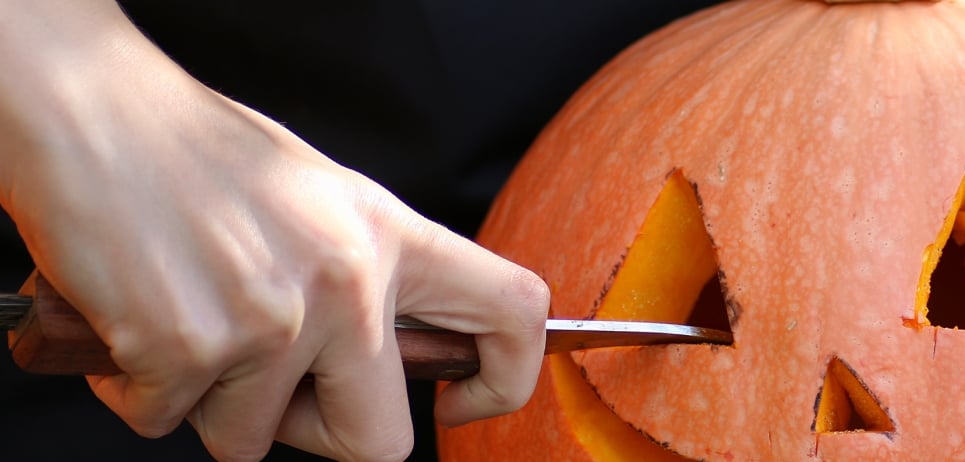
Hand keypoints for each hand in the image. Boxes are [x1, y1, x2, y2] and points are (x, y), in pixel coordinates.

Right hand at [0, 2, 547, 459]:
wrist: (87, 111)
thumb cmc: (192, 154)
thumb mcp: (317, 198)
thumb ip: (366, 274)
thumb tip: (392, 354)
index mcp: (391, 236)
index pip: (514, 314)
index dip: (503, 381)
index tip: (457, 400)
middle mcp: (347, 281)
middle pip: (379, 441)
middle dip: (317, 435)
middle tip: (269, 388)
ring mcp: (272, 320)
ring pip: (249, 438)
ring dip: (207, 403)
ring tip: (183, 320)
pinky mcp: (188, 349)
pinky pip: (163, 419)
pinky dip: (134, 387)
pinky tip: (129, 319)